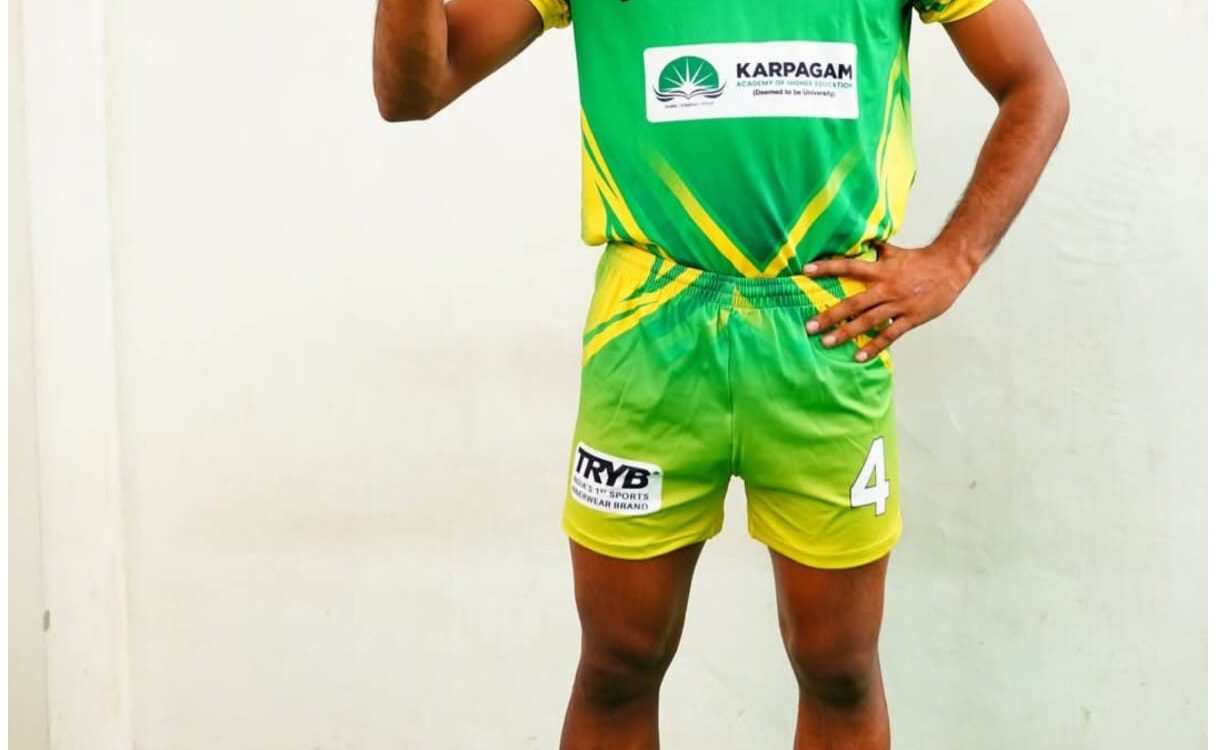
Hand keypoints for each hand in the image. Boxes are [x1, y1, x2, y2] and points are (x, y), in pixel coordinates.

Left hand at [803, 241, 977, 362]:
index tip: (805, 270)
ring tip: (826, 343)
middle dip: (830, 315)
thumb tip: (860, 237)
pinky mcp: (911, 318)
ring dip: (846, 333)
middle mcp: (886, 287)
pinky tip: (858, 356)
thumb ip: (875, 249)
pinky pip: (889, 335)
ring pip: (868, 321)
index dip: (827, 267)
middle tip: (809, 327)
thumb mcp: (895, 252)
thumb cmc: (920, 260)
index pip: (848, 266)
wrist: (951, 267)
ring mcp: (898, 304)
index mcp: (881, 270)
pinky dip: (873, 346)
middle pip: (853, 302)